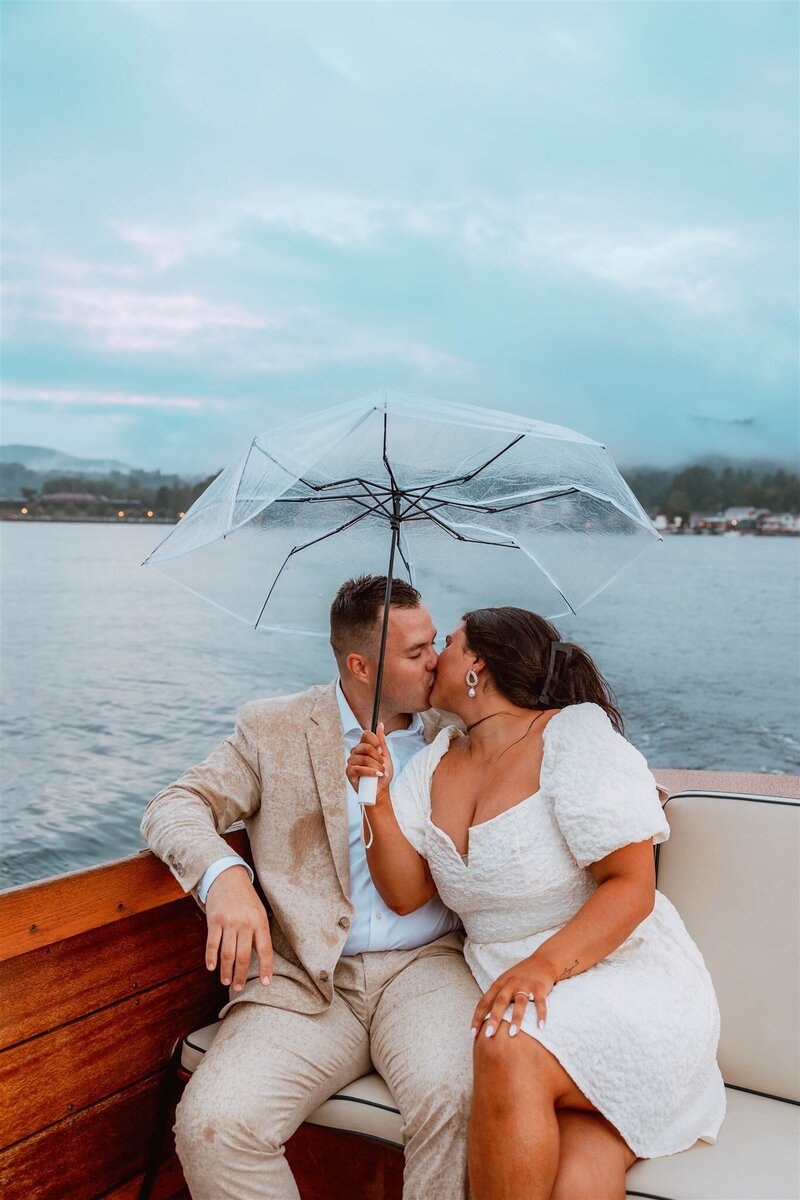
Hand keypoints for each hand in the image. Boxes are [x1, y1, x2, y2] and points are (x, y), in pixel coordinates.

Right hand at [205, 865, 272, 992]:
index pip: (265, 950)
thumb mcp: (259, 912)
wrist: (228, 877)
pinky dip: (211, 958)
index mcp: (260, 922)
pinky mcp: (214, 920)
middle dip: (241, 975)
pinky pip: (212, 944)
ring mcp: (229, 922)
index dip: (266, 969)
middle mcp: (245, 923)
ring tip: (226, 981)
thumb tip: (259, 959)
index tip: (265, 984)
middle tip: (238, 987)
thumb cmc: (246, 898)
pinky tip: (212, 967)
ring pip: (227, 954)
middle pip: (244, 956)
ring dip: (226, 971)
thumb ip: (259, 933)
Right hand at [346, 724, 393, 796]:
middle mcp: (356, 752)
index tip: (380, 749)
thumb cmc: (382, 773)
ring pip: (364, 759)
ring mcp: (351, 761)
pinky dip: (370, 772)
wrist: (380, 790)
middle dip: (378, 757)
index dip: (375, 740)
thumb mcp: (385, 756)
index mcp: (364, 746)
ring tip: (380, 772)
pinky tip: (376, 775)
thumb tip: (380, 725)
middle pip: (366, 746)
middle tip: (382, 764)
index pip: (366, 734)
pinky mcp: (349, 772)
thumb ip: (381, 741)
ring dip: (376, 767)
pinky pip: (359, 768)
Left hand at [471, 953, 556, 1037]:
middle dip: (493, 1019)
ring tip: (512, 1034)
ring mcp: (525, 985)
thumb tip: (483, 1020)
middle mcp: (510, 984)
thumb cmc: (520, 977)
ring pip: (519, 1003)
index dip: (477, 1017)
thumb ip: (496, 998)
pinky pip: (540, 1002)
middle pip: (499, 1002)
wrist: (542, 961)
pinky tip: (540, 1027)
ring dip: (515, 1019)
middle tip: (488, 1035)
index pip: (484, 1002)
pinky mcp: (539, 987)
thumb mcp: (505, 983)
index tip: (472, 1033)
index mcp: (499, 984)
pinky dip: (541, 1014)